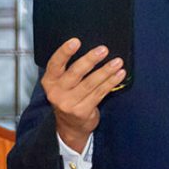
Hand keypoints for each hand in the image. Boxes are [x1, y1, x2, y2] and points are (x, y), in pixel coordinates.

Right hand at [41, 38, 126, 152]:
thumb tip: (93, 50)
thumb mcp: (62, 84)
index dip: (64, 52)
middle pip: (75, 73)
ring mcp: (69, 104)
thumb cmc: (69, 98)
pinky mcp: (82, 111)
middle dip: (90, 59)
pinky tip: (119, 74)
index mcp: (49, 82)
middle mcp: (56, 93)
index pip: (55, 64)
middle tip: (103, 50)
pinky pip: (99, 93)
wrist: (70, 127)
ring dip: (106, 71)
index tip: (75, 41)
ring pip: (90, 83)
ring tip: (117, 62)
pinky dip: (111, 82)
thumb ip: (70, 70)